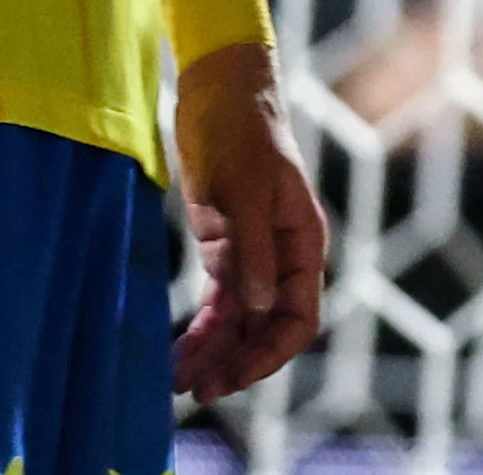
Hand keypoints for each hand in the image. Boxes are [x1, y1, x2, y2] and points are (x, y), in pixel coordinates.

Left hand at [171, 42, 325, 402]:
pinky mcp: (223, 247)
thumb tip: (260, 311)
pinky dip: (200, 329)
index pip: (298, 318)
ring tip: (180, 383)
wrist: (218, 91)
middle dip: (236, 362)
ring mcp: (252, 254)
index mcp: (303, 244)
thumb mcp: (247, 190)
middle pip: (266, 329)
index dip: (270, 354)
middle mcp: (282, 257)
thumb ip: (254, 251)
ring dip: (214, 353)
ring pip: (238, 321)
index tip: (234, 376)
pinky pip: (217, 302)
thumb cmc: (241, 132)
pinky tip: (179, 353)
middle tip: (198, 391)